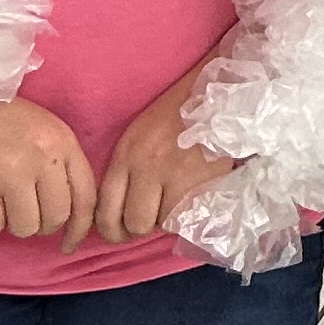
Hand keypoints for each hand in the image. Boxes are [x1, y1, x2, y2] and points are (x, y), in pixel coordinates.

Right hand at [0, 94, 98, 242]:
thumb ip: (63, 166)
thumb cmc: (6, 120)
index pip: (85, 196)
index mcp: (64, 143)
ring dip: (15, 224)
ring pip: (26, 227)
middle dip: (43, 224)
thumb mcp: (47, 131)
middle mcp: (43, 159)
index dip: (80, 228)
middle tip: (28, 212)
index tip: (69, 244)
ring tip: (6, 204)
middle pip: (56, 218)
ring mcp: (12, 173)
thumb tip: (70, 214)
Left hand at [91, 59, 242, 248]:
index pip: (106, 211)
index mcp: (126, 154)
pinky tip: (196, 195)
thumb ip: (128, 171)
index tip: (121, 233)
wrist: (217, 91)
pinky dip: (191, 212)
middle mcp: (146, 167)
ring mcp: (175, 175)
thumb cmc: (177, 113)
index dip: (112, 231)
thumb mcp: (140, 136)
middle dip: (144, 226)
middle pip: (135, 223)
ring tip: (179, 199)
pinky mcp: (202, 180)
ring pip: (163, 223)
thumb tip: (123, 212)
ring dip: (170, 218)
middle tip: (155, 216)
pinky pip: (190, 215)